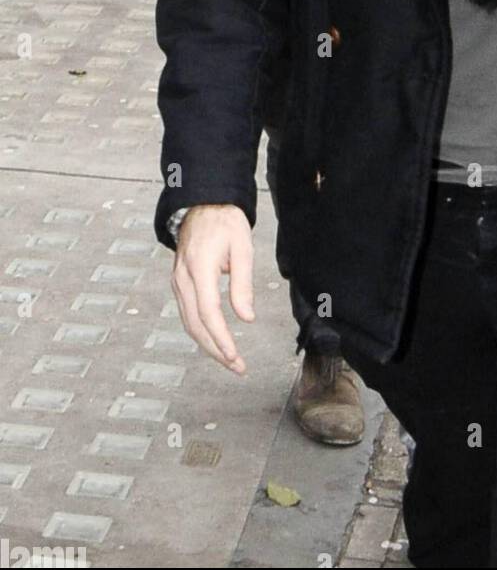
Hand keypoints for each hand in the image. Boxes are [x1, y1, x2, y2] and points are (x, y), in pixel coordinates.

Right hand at [172, 205, 254, 373]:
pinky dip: (201, 331)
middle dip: (216, 350)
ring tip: (230, 359)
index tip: (235, 356)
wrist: (203, 203)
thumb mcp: (242, 248)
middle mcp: (183, 278)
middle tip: (237, 366)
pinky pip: (187, 313)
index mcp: (199, 268)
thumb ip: (242, 284)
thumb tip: (246, 317)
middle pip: (195, 325)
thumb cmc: (225, 221)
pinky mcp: (179, 283)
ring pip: (189, 323)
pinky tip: (215, 340)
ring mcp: (177, 281)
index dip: (221, 338)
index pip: (208, 313)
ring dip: (208, 344)